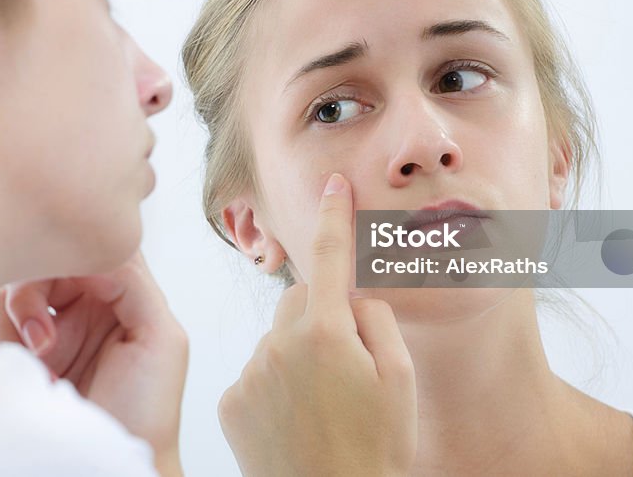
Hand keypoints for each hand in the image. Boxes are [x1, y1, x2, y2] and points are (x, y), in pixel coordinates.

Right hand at [0, 252, 187, 476]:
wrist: (115, 469)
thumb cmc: (148, 410)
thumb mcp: (161, 337)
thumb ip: (135, 283)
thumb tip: (97, 250)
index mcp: (114, 296)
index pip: (81, 250)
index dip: (63, 259)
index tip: (60, 292)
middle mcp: (77, 309)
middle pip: (35, 267)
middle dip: (26, 295)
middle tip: (40, 340)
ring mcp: (44, 336)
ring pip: (4, 297)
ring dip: (10, 324)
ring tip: (36, 365)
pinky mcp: (18, 364)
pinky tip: (19, 376)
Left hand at [218, 173, 417, 476]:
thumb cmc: (377, 449)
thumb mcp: (401, 379)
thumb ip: (376, 321)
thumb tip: (352, 298)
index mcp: (327, 333)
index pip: (331, 258)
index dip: (334, 216)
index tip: (331, 184)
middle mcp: (280, 344)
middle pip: (302, 300)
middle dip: (323, 314)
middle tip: (349, 363)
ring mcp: (251, 372)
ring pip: (278, 336)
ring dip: (298, 352)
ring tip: (323, 403)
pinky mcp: (231, 400)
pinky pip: (257, 370)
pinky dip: (274, 382)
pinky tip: (295, 418)